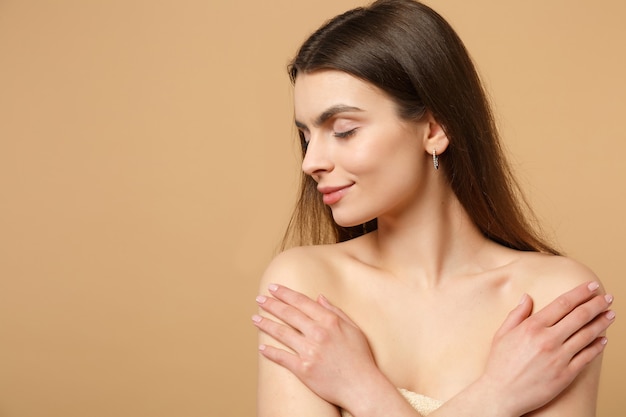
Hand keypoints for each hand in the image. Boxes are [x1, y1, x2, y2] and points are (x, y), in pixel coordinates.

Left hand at [253, 284, 382, 409]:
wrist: (362, 387)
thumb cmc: (360, 358)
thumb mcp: (353, 329)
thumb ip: (336, 311)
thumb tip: (319, 297)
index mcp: (330, 321)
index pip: (302, 302)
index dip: (285, 293)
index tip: (273, 288)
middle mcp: (318, 333)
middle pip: (288, 314)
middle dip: (271, 305)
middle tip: (259, 300)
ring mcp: (309, 351)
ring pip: (281, 333)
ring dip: (266, 324)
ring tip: (255, 319)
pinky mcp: (303, 369)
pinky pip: (282, 358)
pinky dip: (270, 352)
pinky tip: (261, 347)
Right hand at [477, 281, 614, 415]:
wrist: (501, 394)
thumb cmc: (499, 364)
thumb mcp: (502, 334)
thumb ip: (517, 314)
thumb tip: (527, 297)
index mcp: (531, 327)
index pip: (563, 304)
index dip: (580, 293)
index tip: (591, 286)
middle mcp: (547, 340)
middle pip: (579, 317)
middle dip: (596, 304)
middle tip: (607, 297)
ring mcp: (558, 358)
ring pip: (587, 335)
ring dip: (601, 323)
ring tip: (610, 314)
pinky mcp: (566, 374)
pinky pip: (587, 357)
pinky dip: (597, 346)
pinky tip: (603, 339)